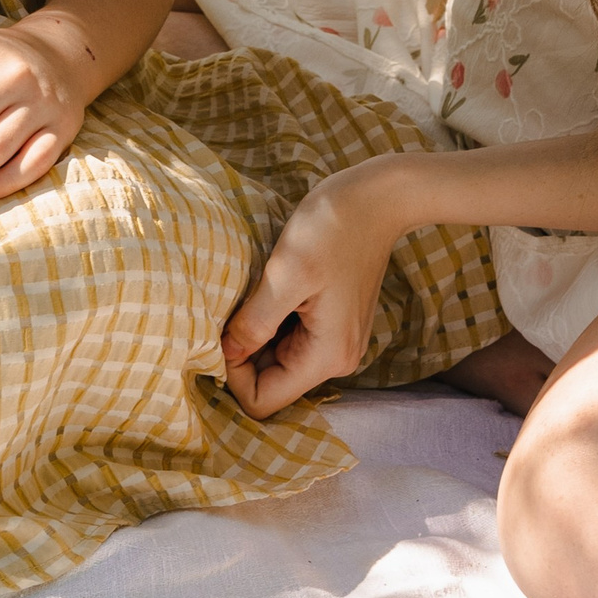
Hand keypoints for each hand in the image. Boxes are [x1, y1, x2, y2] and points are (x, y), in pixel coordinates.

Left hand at [220, 168, 405, 417]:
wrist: (377, 198)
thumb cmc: (332, 229)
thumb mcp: (285, 275)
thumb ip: (253, 324)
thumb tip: (224, 355)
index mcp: (326, 357)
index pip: (263, 400)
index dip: (232, 374)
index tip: (220, 331)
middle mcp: (336, 359)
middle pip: (270, 382)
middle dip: (241, 354)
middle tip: (225, 310)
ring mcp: (337, 340)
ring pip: (277, 359)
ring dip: (254, 335)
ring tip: (246, 296)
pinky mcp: (333, 321)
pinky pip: (290, 337)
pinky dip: (270, 321)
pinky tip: (265, 290)